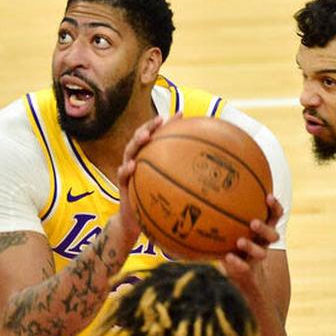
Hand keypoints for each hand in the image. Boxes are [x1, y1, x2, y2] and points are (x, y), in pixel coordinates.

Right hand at [116, 114, 176, 245]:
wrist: (135, 221)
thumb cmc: (156, 205)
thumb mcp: (172, 191)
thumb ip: (185, 180)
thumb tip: (213, 177)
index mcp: (149, 157)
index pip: (157, 136)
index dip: (168, 125)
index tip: (181, 114)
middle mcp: (138, 159)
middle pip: (141, 137)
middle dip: (150, 126)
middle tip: (160, 119)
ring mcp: (128, 170)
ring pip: (129, 151)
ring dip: (137, 142)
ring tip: (145, 137)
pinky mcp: (122, 184)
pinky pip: (122, 175)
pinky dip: (126, 169)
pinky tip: (132, 166)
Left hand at [221, 194, 281, 295]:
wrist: (238, 272)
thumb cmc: (230, 242)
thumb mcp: (226, 228)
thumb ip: (217, 212)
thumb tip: (196, 191)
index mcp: (262, 230)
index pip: (274, 216)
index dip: (274, 207)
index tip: (268, 196)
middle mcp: (262, 243)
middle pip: (273, 235)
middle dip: (264, 228)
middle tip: (253, 223)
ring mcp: (255, 258)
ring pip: (262, 253)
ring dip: (251, 246)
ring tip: (240, 242)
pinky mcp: (247, 271)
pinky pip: (244, 268)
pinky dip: (237, 263)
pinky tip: (228, 257)